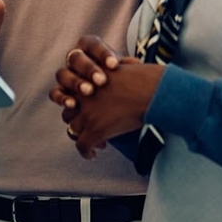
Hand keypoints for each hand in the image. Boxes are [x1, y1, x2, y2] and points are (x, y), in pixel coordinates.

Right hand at [47, 36, 122, 110]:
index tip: (114, 65)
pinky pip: (55, 93)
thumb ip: (127, 67)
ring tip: (89, 92)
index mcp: (90, 48)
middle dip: (88, 69)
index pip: (92, 44)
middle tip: (101, 81)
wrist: (110, 97)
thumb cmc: (119, 80)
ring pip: (62, 74)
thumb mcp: (125, 71)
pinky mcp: (60, 92)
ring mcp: (66, 75)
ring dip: (75, 82)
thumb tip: (136, 65)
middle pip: (75, 58)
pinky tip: (73, 105)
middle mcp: (75, 59)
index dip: (101, 53)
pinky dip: (62, 98)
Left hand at [49, 36, 160, 158]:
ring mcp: (87, 112)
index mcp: (86, 79)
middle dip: (79, 121)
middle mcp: (81, 94)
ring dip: (83, 136)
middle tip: (93, 128)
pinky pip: (82, 145)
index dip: (78, 104)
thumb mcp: (124, 66)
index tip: (91, 111)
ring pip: (74, 129)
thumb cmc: (146, 78)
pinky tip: (93, 156)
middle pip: (68, 111)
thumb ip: (116, 69)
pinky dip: (86, 152)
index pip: (69, 93)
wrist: (153, 91)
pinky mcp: (96, 129)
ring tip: (97, 142)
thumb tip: (126, 66)